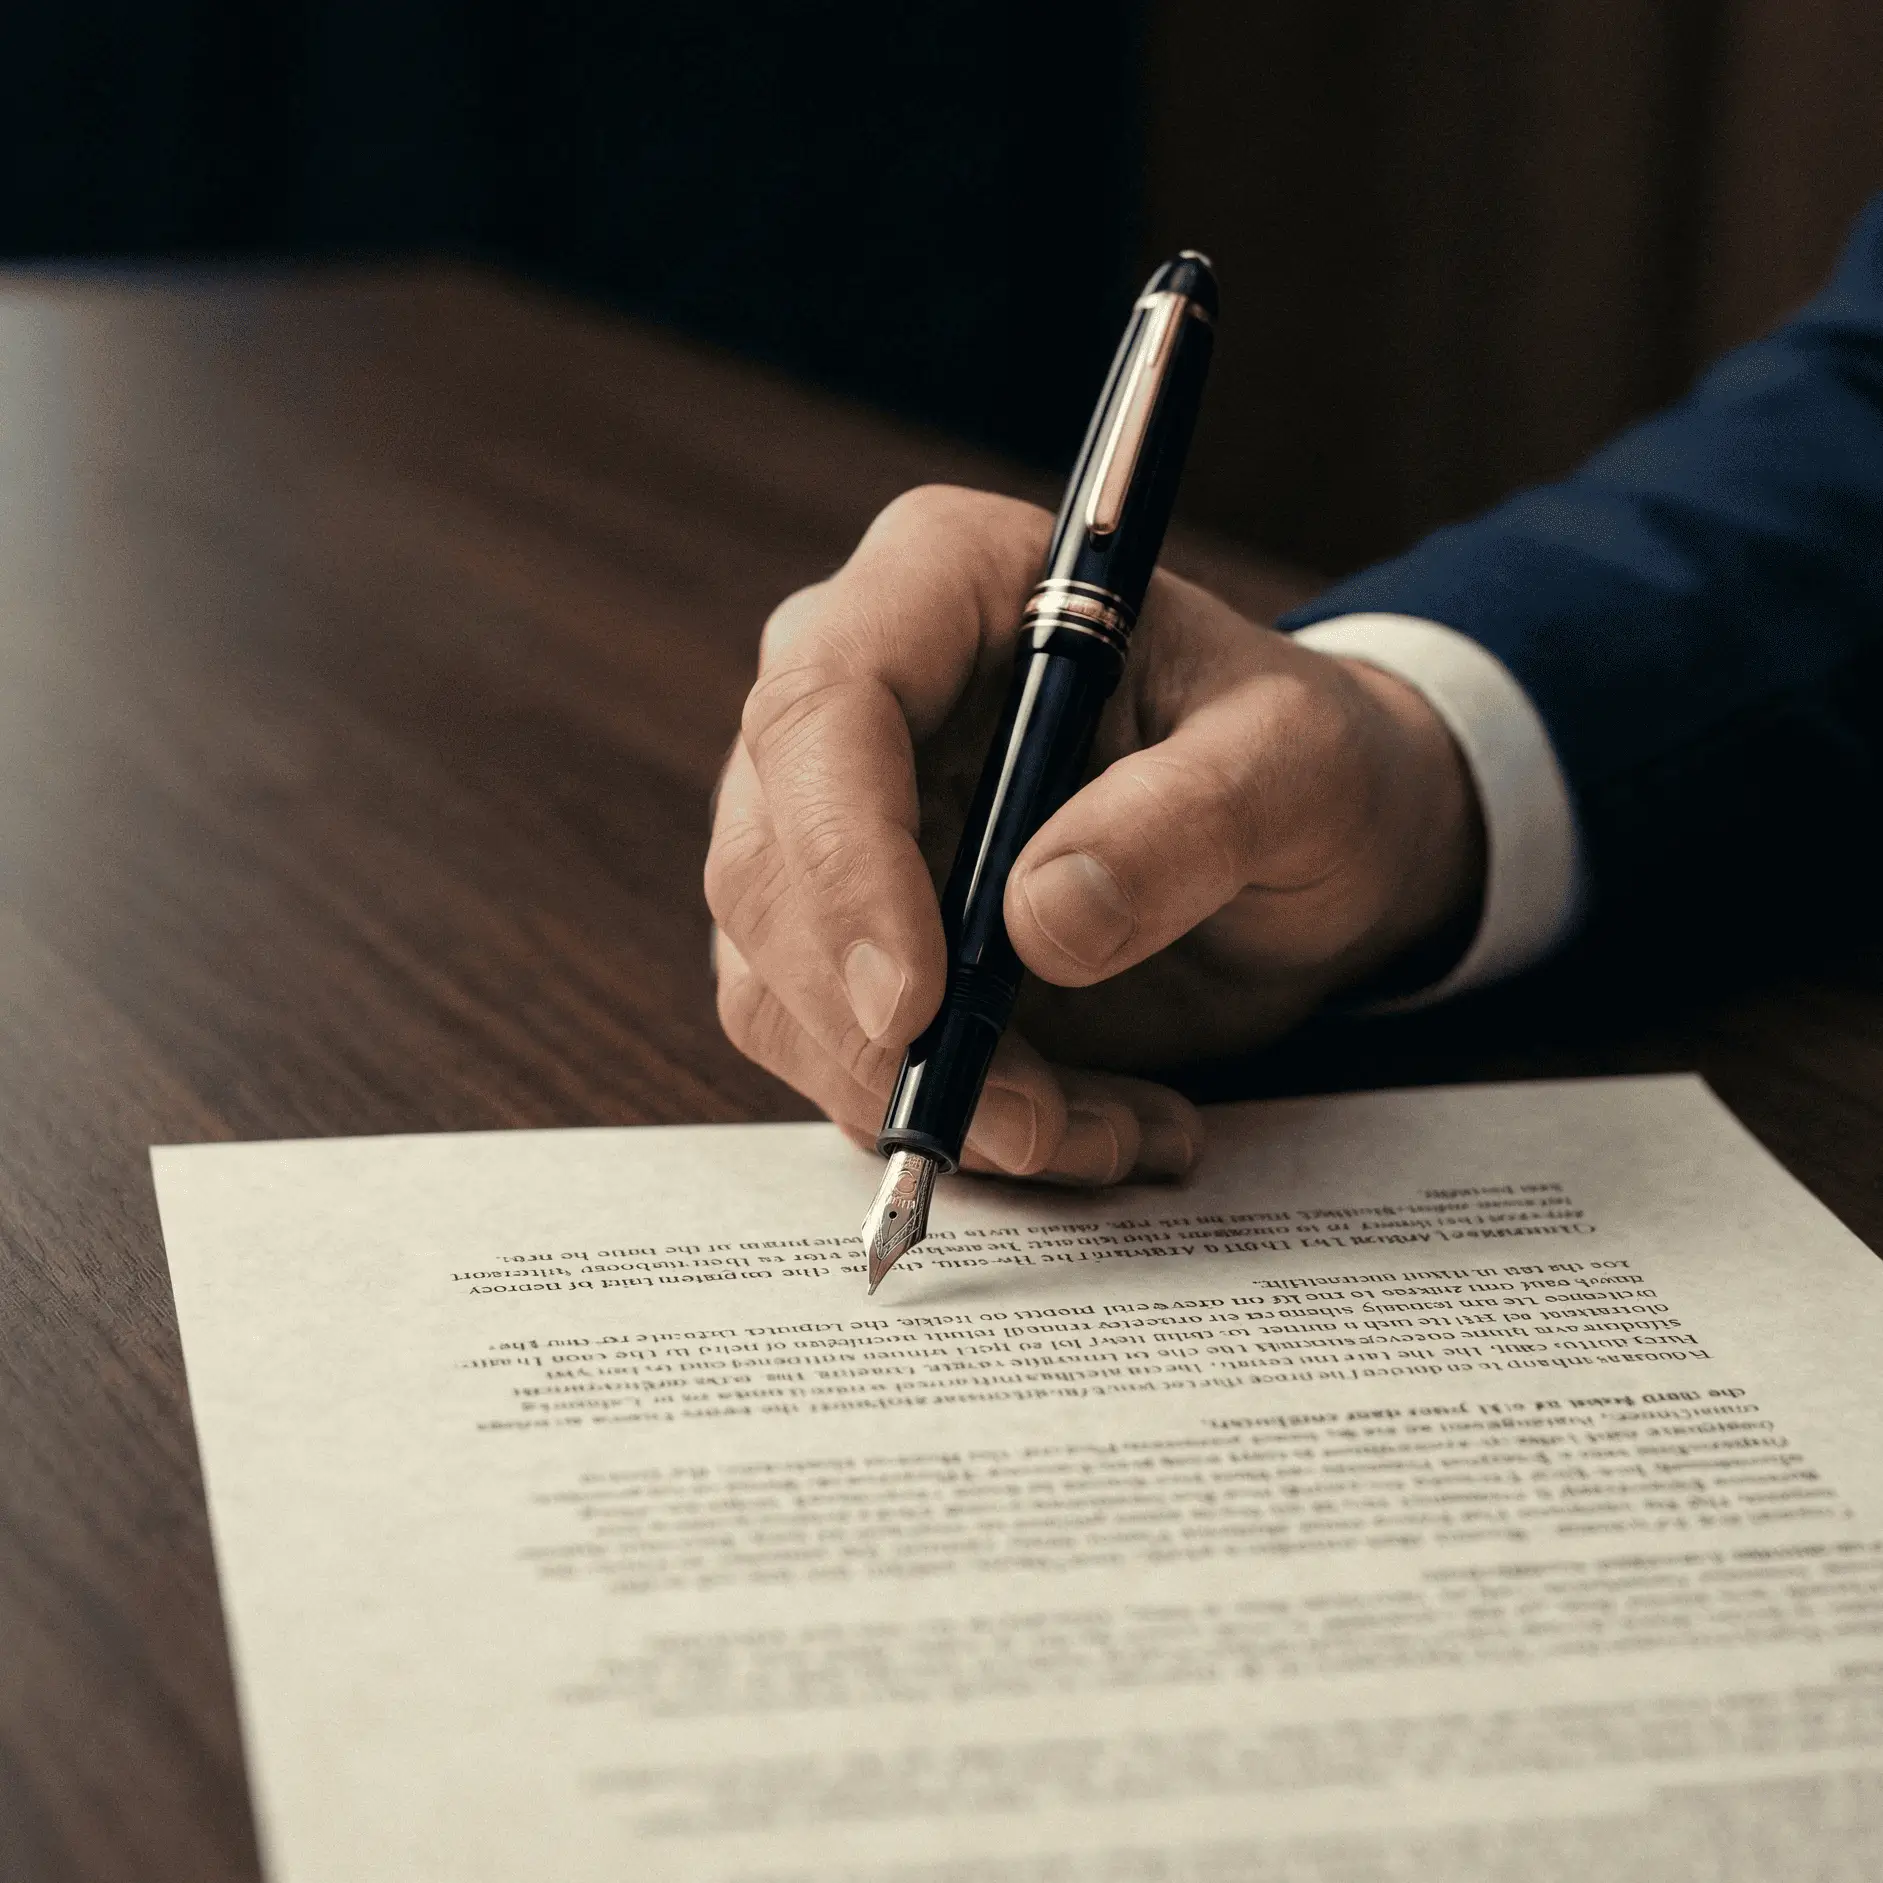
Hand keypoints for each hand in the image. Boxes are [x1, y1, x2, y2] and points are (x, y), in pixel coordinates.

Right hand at [705, 486, 1483, 1186]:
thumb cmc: (1304, 766)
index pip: (827, 703)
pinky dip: (952, 1124)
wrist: (1309, 852)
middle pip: (768, 863)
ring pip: (777, 985)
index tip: (914, 1003)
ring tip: (1106, 1132)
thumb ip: (1190, 819)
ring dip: (923, 1095)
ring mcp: (835, 828)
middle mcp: (858, 700)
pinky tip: (1092, 1131)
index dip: (844, 856)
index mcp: (946, 583)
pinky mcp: (851, 944)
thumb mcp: (1301, 767)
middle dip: (879, 1024)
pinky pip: (835, 1057)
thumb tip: (1041, 921)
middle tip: (1030, 1121)